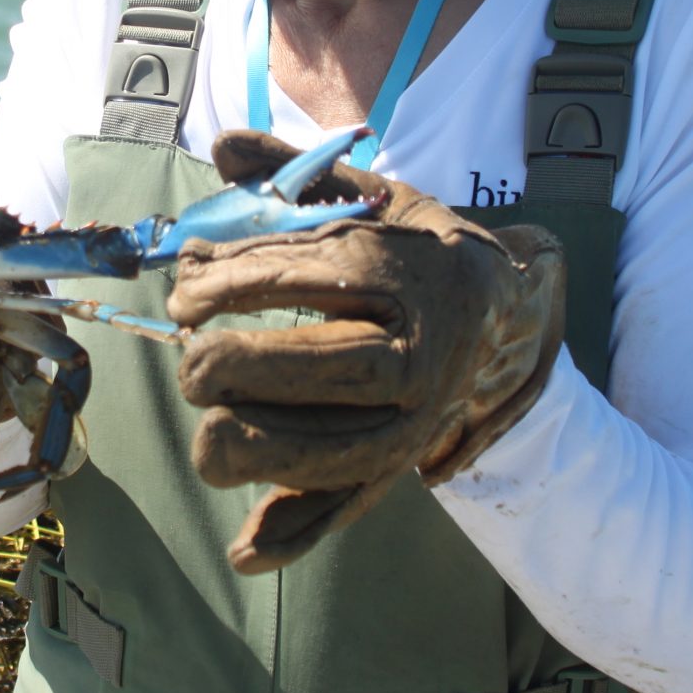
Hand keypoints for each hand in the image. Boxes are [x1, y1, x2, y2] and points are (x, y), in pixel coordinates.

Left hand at [167, 131, 564, 573]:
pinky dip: (295, 534)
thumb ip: (296, 173)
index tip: (185, 288)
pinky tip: (245, 549)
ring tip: (205, 416)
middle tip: (192, 351)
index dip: (222, 283)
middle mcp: (415, 351)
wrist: (507, 314)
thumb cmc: (417, 250)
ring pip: (319, 448)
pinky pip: (348, 509)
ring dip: (245, 439)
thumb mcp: (371, 199)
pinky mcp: (403, 464)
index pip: (295, 278)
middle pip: (306, 368)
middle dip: (227, 361)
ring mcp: (413, 419)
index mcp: (403, 272)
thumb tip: (223, 143)